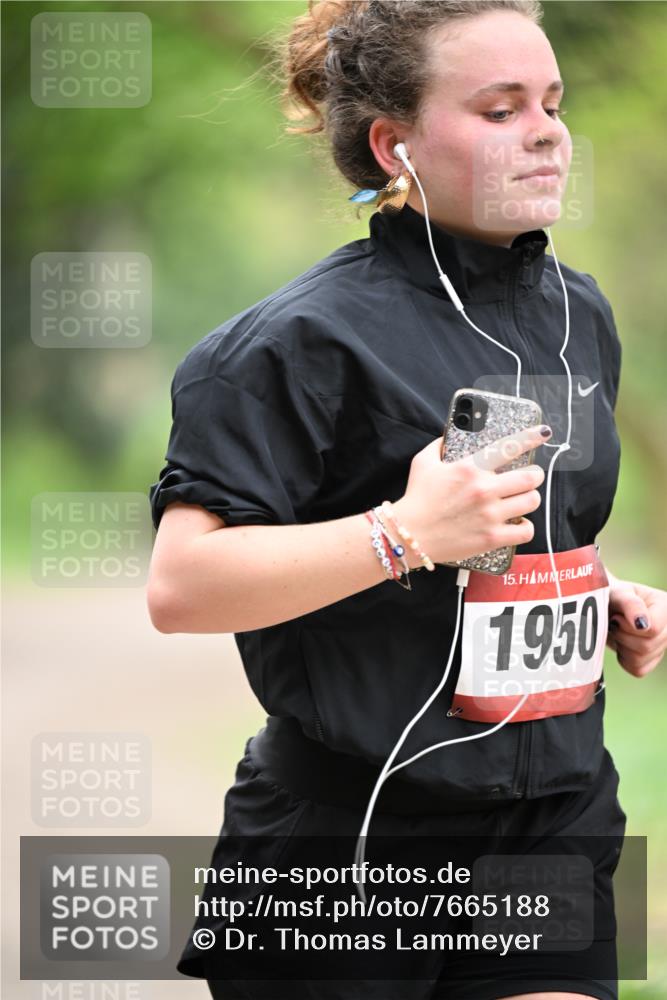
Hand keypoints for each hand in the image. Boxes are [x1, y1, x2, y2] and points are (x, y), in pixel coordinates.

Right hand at [393, 423, 549, 567]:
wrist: (408, 535)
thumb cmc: (416, 499)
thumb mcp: (423, 462)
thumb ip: (439, 445)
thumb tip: (449, 435)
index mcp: (470, 468)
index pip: (509, 447)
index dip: (531, 437)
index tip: (544, 433)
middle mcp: (484, 489)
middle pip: (530, 477)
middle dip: (534, 475)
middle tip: (529, 477)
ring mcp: (490, 515)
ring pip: (531, 501)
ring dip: (530, 498)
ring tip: (522, 499)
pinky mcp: (492, 538)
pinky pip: (526, 531)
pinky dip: (525, 527)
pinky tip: (518, 524)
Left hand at [605, 575, 666, 677]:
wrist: (605, 607)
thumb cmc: (613, 596)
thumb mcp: (619, 593)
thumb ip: (631, 604)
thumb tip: (643, 624)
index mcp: (666, 607)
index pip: (654, 629)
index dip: (628, 626)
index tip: (616, 617)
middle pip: (646, 646)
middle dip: (622, 636)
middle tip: (613, 623)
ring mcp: (662, 646)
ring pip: (640, 660)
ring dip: (621, 646)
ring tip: (617, 632)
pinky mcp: (652, 661)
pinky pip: (637, 669)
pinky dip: (623, 658)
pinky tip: (621, 643)